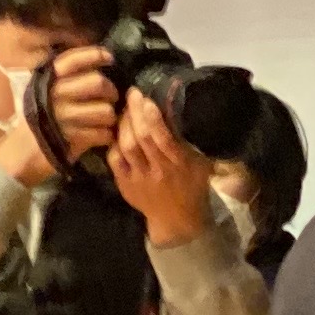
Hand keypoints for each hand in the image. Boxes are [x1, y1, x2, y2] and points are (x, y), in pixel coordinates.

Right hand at [0, 45, 115, 187]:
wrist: (20, 155)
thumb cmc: (35, 121)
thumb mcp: (41, 93)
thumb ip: (63, 80)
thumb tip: (94, 65)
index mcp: (47, 81)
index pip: (73, 60)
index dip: (94, 55)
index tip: (109, 58)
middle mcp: (55, 95)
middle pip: (98, 83)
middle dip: (111, 91)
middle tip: (110, 98)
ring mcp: (64, 117)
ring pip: (105, 110)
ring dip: (110, 117)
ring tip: (105, 121)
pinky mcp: (73, 139)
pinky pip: (103, 133)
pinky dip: (106, 136)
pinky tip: (101, 136)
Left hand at [112, 87, 212, 247]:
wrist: (178, 221)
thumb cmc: (193, 187)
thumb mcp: (201, 165)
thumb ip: (192, 143)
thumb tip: (180, 111)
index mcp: (180, 165)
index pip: (164, 139)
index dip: (153, 118)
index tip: (148, 99)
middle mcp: (159, 171)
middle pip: (142, 138)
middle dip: (135, 113)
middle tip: (132, 93)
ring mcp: (140, 179)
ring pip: (126, 147)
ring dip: (124, 125)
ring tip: (125, 108)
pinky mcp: (126, 184)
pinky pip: (115, 160)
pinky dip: (113, 143)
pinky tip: (116, 130)